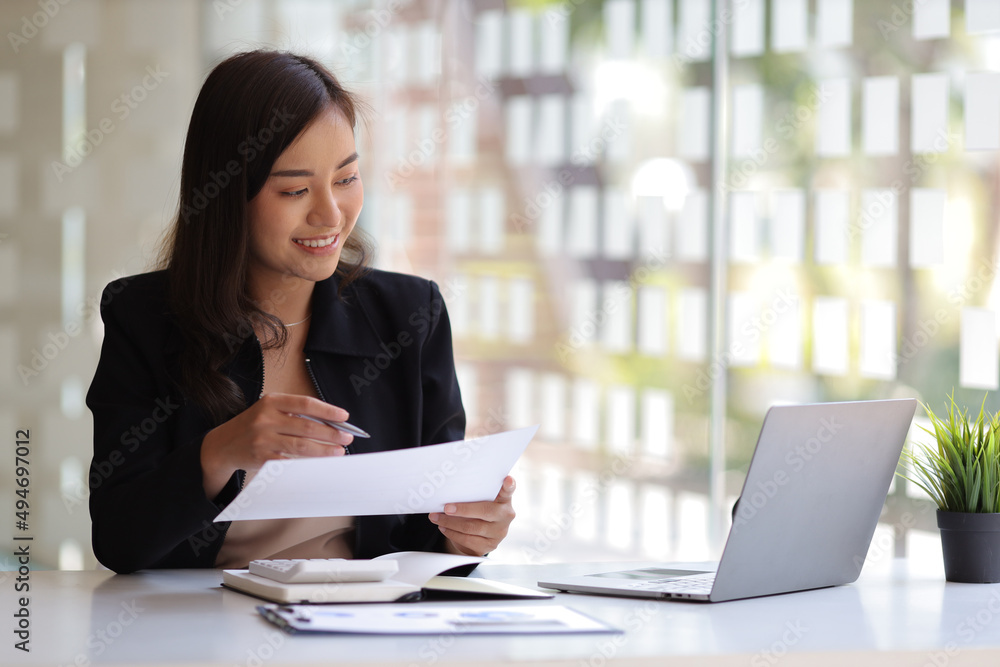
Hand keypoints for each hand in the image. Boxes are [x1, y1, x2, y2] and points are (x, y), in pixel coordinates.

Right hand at [200, 393, 353, 498]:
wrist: (223, 445)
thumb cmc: (253, 425)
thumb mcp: (269, 410)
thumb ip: (294, 413)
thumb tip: (329, 422)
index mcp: (271, 401)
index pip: (305, 403)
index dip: (327, 410)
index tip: (344, 416)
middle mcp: (266, 419)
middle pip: (306, 426)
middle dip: (331, 433)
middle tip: (347, 437)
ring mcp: (263, 439)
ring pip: (301, 446)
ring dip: (324, 450)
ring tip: (339, 451)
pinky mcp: (262, 458)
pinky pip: (290, 461)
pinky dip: (307, 462)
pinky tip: (319, 462)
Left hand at [430, 476, 515, 556]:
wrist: (480, 536)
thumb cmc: (478, 511)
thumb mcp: (480, 500)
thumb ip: (474, 494)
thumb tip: (449, 492)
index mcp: (504, 499)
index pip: (509, 490)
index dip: (509, 485)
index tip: (507, 479)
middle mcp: (505, 515)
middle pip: (485, 511)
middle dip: (463, 509)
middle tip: (446, 507)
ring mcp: (499, 532)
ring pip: (472, 527)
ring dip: (450, 522)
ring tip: (436, 517)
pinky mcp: (490, 546)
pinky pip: (468, 540)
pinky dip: (452, 533)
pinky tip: (443, 527)